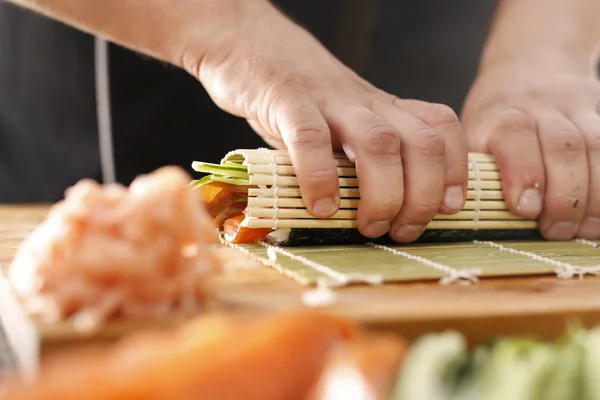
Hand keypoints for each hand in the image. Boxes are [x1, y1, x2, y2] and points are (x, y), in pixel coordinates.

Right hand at [185, 0, 467, 241]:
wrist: (247, 43)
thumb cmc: (297, 100)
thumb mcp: (338, 124)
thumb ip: (356, 161)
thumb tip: (376, 218)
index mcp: (384, 109)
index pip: (443, 129)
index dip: (456, 171)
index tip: (448, 210)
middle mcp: (367, 103)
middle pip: (422, 144)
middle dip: (422, 198)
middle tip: (399, 232)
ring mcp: (329, 99)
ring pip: (379, 143)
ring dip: (382, 196)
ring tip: (366, 227)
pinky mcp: (286, 98)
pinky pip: (310, 137)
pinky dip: (319, 177)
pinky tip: (320, 208)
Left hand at [461, 58, 599, 239]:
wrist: (530, 65)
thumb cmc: (494, 117)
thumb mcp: (471, 134)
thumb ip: (476, 170)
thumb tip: (465, 216)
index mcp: (500, 115)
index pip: (514, 136)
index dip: (523, 173)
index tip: (526, 210)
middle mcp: (540, 108)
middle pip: (562, 147)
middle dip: (564, 195)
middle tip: (556, 230)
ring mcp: (576, 109)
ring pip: (596, 146)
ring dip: (595, 194)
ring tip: (584, 229)